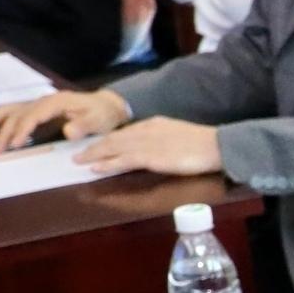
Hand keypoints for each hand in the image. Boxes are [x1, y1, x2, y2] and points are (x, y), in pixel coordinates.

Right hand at [0, 87, 127, 150]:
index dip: (22, 130)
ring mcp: (39, 104)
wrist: (107, 105)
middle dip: (4, 132)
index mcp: (56, 103)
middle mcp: (43, 101)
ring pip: (10, 110)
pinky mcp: (37, 109)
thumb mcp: (99, 121)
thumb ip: (84, 126)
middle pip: (17, 114)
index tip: (13, 145)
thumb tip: (69, 132)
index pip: (33, 116)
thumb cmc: (102, 114)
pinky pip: (14, 111)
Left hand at [76, 116, 223, 176]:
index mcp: (154, 124)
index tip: (97, 145)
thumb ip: (164, 139)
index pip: (125, 132)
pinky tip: (96, 168)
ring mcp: (147, 143)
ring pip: (114, 147)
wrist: (216, 145)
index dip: (108, 139)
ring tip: (79, 161)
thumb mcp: (180, 136)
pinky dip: (108, 163)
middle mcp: (146, 130)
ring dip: (94, 154)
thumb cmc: (204, 144)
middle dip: (95, 146)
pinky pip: (123, 160)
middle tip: (78, 154)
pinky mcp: (151, 157)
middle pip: (114, 138)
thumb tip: (155, 148)